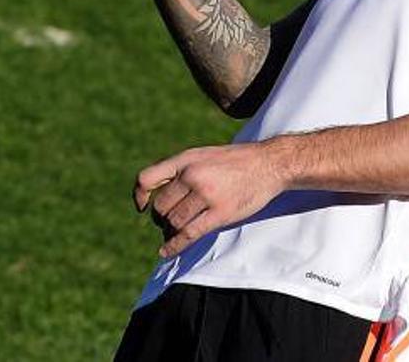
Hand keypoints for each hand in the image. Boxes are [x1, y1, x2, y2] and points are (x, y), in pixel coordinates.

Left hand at [133, 141, 290, 257]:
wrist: (269, 163)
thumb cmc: (235, 161)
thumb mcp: (204, 155)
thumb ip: (182, 170)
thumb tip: (160, 195)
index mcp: (186, 159)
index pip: (147, 178)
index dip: (139, 195)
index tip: (141, 206)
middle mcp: (192, 175)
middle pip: (160, 207)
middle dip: (160, 219)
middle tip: (167, 224)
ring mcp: (206, 194)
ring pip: (173, 222)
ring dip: (169, 232)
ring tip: (173, 234)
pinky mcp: (220, 212)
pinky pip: (188, 234)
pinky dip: (174, 246)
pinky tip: (166, 252)